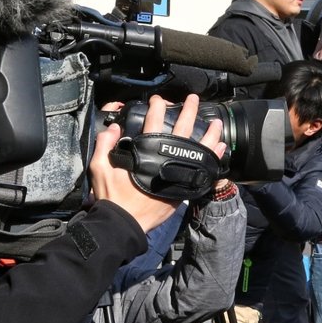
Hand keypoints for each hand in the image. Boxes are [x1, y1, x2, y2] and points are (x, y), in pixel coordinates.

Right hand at [88, 94, 225, 231]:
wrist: (125, 223)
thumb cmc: (112, 197)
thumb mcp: (100, 168)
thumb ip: (105, 144)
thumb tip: (113, 127)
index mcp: (146, 152)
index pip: (154, 121)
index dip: (157, 107)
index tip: (160, 100)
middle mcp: (166, 159)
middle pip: (183, 129)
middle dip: (189, 111)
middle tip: (193, 99)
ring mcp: (178, 173)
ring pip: (200, 148)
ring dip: (209, 133)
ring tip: (217, 122)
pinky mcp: (184, 186)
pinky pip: (205, 168)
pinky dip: (214, 157)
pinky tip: (221, 147)